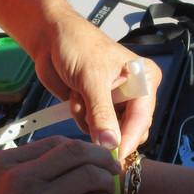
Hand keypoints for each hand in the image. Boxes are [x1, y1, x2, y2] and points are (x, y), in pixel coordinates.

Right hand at [0, 136, 119, 193]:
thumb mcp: (0, 187)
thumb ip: (32, 170)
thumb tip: (80, 159)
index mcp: (5, 163)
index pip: (57, 142)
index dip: (83, 148)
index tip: (96, 157)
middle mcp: (19, 178)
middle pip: (76, 152)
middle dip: (102, 157)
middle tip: (113, 167)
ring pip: (89, 176)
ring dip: (106, 181)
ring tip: (106, 191)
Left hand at [31, 13, 161, 158]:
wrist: (50, 37)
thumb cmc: (76, 44)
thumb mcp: (91, 78)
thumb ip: (101, 113)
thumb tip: (110, 143)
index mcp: (144, 79)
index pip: (143, 118)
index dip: (129, 139)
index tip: (115, 157)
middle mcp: (133, 92)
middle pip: (129, 130)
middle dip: (104, 126)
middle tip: (87, 111)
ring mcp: (115, 101)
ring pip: (108, 132)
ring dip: (88, 120)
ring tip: (78, 94)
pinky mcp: (97, 107)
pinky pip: (92, 128)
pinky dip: (80, 117)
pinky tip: (74, 96)